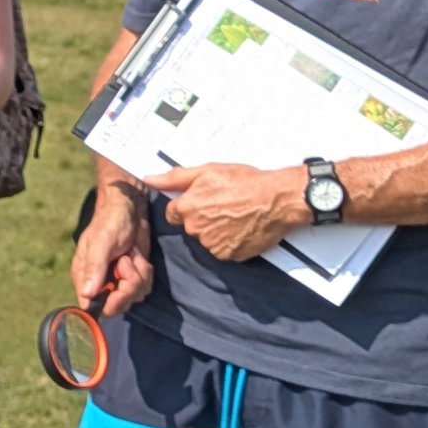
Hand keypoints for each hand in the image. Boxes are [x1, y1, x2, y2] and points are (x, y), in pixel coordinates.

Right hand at [74, 182, 156, 316]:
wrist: (130, 207)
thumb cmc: (111, 221)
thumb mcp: (101, 242)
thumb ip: (94, 268)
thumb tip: (86, 296)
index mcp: (85, 277)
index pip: (94, 307)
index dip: (111, 300)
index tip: (119, 283)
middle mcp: (100, 283)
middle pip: (118, 304)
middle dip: (129, 284)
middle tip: (126, 261)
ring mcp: (118, 281)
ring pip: (134, 296)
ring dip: (138, 275)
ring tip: (131, 255)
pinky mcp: (133, 276)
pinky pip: (144, 287)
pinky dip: (145, 272)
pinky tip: (138, 256)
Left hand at [140, 161, 307, 264]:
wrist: (277, 199)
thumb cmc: (245, 182)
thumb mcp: (207, 171)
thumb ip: (175, 178)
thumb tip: (149, 179)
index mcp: (187, 208)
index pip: (173, 213)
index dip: (187, 205)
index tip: (202, 200)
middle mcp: (196, 230)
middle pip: (190, 227)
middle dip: (201, 218)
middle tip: (223, 205)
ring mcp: (212, 245)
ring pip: (206, 239)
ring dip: (215, 231)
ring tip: (235, 216)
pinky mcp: (229, 255)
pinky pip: (223, 250)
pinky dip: (230, 242)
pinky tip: (241, 228)